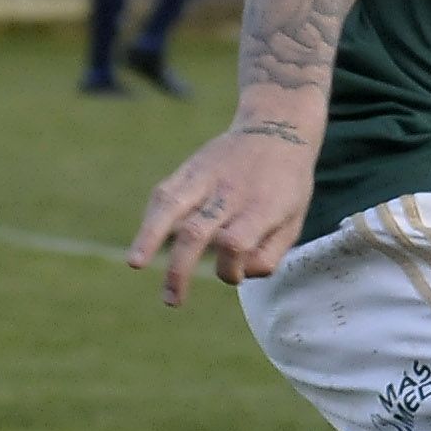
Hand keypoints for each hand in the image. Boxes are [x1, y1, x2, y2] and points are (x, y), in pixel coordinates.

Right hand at [126, 121, 313, 307]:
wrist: (278, 130)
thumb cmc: (287, 187)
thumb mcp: (294, 221)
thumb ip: (270, 253)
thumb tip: (239, 275)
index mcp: (263, 206)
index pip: (236, 242)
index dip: (230, 267)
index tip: (234, 274)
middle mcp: (231, 192)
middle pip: (197, 232)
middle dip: (180, 270)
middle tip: (172, 301)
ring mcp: (206, 178)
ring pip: (170, 207)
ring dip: (149, 238)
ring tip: (136, 265)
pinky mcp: (187, 171)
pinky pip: (164, 196)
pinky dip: (150, 220)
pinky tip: (142, 245)